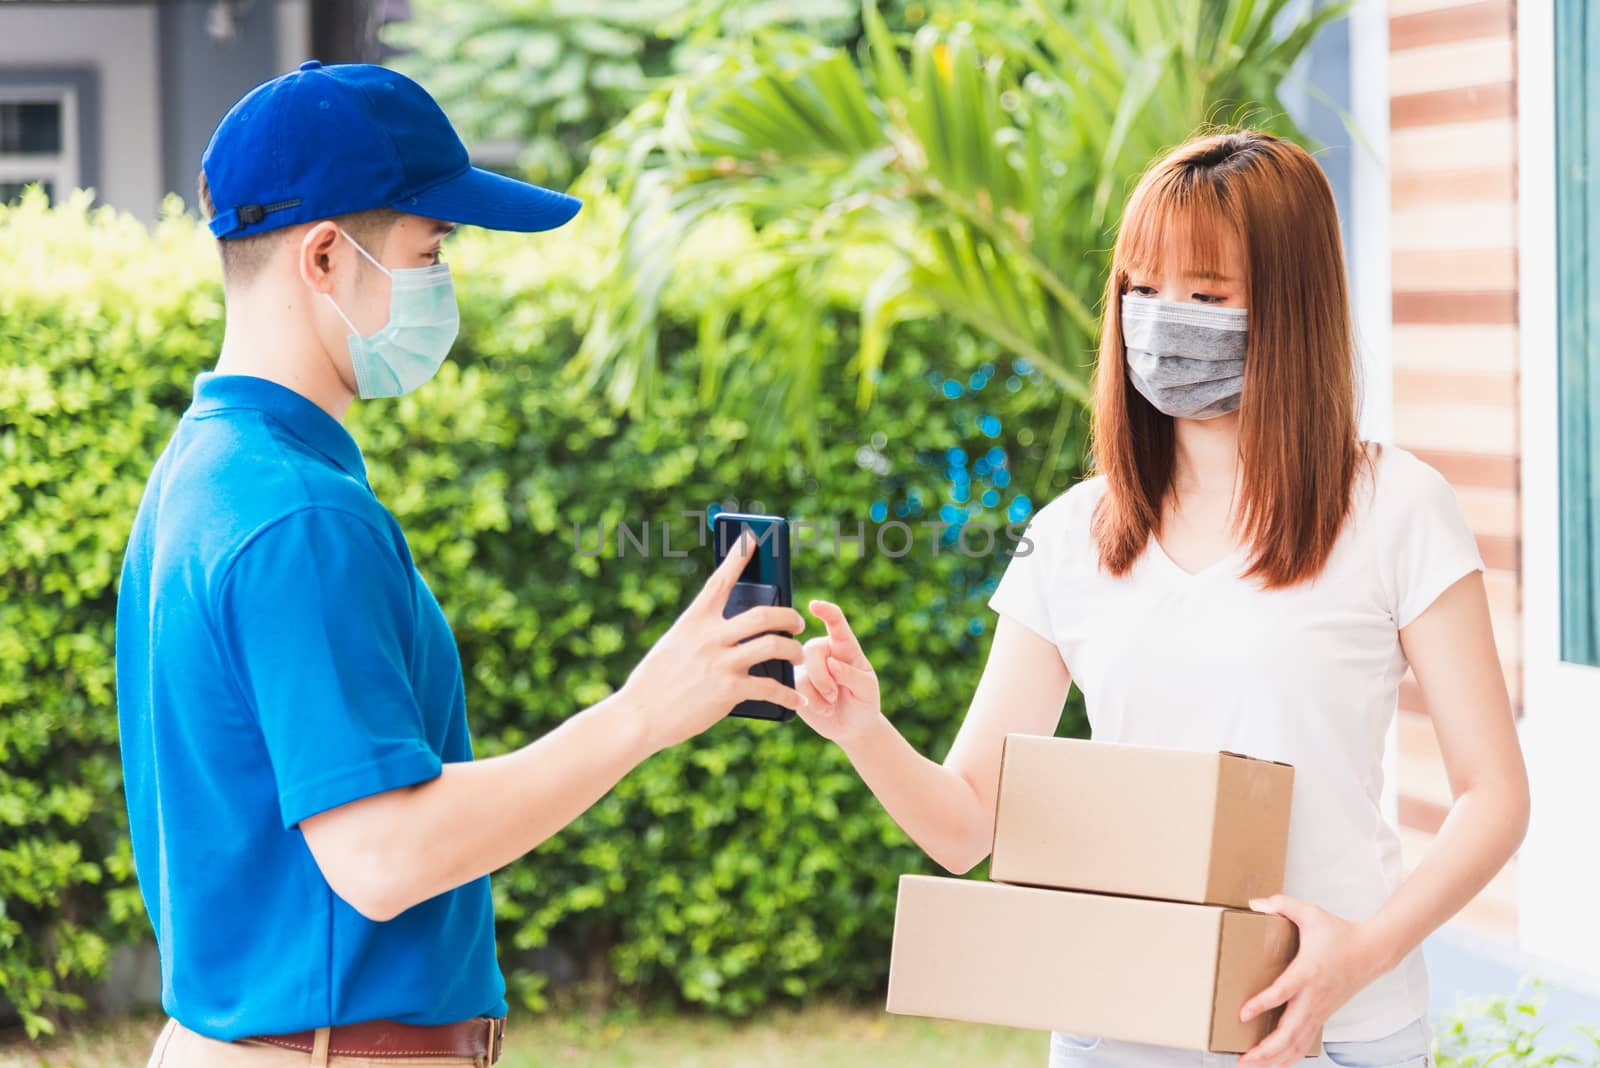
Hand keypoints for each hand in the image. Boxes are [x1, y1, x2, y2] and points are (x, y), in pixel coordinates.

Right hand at [622, 530, 805, 754]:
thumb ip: (701, 635)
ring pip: (774, 645)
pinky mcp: (728, 691)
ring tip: (797, 655)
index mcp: (694, 621)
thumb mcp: (674, 645)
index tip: (752, 539)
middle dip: (788, 616)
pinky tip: (797, 702)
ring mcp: (720, 662)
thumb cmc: (656, 682)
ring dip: (794, 650)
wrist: (639, 716)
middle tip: (796, 622)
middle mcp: (709, 636)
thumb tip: (732, 631)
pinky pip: (771, 687)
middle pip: (763, 614)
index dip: (738, 557)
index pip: (720, 581)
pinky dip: (790, 695)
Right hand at [793, 598, 882, 745]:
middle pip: (812, 650)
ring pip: (802, 670)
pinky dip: (812, 702)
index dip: (826, 612)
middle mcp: (824, 652)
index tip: (815, 605)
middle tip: (834, 695)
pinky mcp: (797, 684)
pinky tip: (823, 709)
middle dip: (822, 676)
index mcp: (845, 646)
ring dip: (819, 692)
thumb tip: (831, 663)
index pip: (836, 624)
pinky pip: (795, 687)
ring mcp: (808, 667)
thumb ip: (851, 674)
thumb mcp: (867, 689)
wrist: (852, 727)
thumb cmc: (864, 702)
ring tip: (832, 704)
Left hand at [1236, 894, 1391, 1066]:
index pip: (1283, 992)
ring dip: (1274, 1058)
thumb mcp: (1310, 912)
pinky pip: (1305, 1042)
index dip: (1263, 1003)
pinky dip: (1289, 1056)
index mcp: (1308, 971)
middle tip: (1242, 1059)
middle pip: (1290, 1031)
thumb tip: (1254, 902)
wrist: (1372, 952)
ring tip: (1248, 1065)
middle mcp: (1314, 996)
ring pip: (1297, 1043)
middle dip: (1266, 1049)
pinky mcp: (1323, 1015)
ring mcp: (1320, 1010)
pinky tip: (1273, 1064)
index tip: (1243, 1014)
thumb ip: (1282, 904)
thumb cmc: (1339, 932)